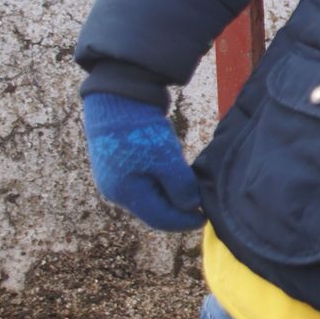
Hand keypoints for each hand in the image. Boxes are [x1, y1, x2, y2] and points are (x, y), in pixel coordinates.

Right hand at [82, 93, 204, 231]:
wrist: (117, 96)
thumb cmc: (141, 131)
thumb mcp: (167, 161)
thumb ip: (180, 188)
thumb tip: (191, 207)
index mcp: (125, 194)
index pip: (159, 220)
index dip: (184, 222)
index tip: (205, 219)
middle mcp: (115, 190)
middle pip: (153, 210)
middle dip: (177, 209)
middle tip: (201, 204)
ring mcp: (114, 177)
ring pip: (149, 195)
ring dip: (170, 194)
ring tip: (190, 188)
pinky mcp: (118, 162)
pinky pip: (144, 181)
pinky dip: (161, 181)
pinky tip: (174, 173)